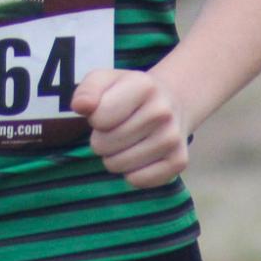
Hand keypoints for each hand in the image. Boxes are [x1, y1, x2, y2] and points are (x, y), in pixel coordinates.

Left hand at [71, 68, 190, 188]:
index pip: (99, 118)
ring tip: (126, 141)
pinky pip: (138, 181)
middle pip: (104, 145)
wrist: (171, 102)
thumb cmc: (129, 93)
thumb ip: (88, 89)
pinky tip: (139, 155)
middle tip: (115, 129)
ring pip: (118, 166)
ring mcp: (173, 138)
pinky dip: (131, 173)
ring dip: (114, 157)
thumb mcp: (105, 80)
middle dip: (101, 140)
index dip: (95, 118)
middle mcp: (162, 112)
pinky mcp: (179, 161)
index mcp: (143, 86)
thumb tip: (81, 105)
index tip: (107, 110)